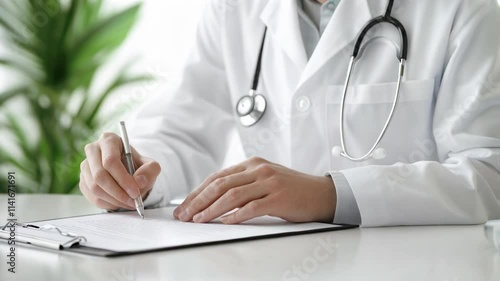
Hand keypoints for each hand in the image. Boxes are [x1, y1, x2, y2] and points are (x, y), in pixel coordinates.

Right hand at [79, 133, 160, 209]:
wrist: (130, 173)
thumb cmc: (139, 166)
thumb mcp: (151, 166)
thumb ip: (150, 170)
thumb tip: (139, 181)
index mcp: (109, 140)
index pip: (110, 161)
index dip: (123, 179)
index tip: (135, 192)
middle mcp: (93, 150)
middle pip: (99, 175)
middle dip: (118, 192)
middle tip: (133, 201)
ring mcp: (85, 166)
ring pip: (94, 188)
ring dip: (114, 199)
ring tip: (129, 202)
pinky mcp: (83, 181)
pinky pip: (92, 197)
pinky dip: (108, 203)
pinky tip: (120, 202)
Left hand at [173, 157, 335, 223]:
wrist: (320, 193)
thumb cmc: (291, 189)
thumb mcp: (264, 179)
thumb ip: (242, 183)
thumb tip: (213, 199)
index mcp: (252, 163)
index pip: (217, 177)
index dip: (197, 192)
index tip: (184, 206)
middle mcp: (258, 169)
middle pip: (220, 184)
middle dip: (198, 201)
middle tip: (184, 215)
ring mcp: (269, 182)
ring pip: (233, 195)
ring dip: (212, 209)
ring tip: (199, 220)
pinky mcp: (278, 197)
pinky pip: (253, 207)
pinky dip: (237, 215)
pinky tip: (225, 223)